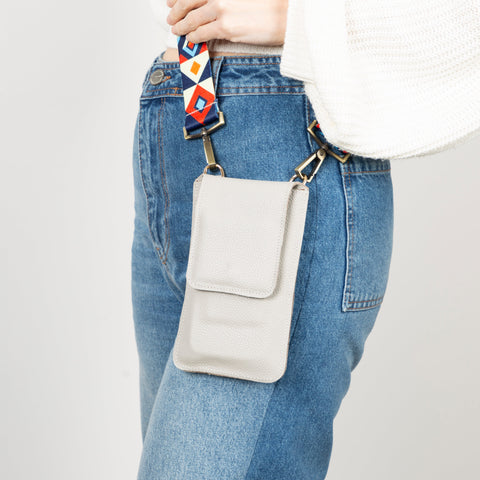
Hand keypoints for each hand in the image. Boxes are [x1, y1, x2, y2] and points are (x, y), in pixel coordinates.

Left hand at [165, 0, 287, 45]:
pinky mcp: (225, 27)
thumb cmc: (270, 4)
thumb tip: (214, 3)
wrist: (286, 15)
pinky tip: (189, 39)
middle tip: (170, 17)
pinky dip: (192, 36)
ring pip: (192, 18)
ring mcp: (220, 9)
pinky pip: (201, 33)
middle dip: (176, 10)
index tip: (171, 1)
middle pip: (188, 1)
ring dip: (181, 26)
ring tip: (177, 31)